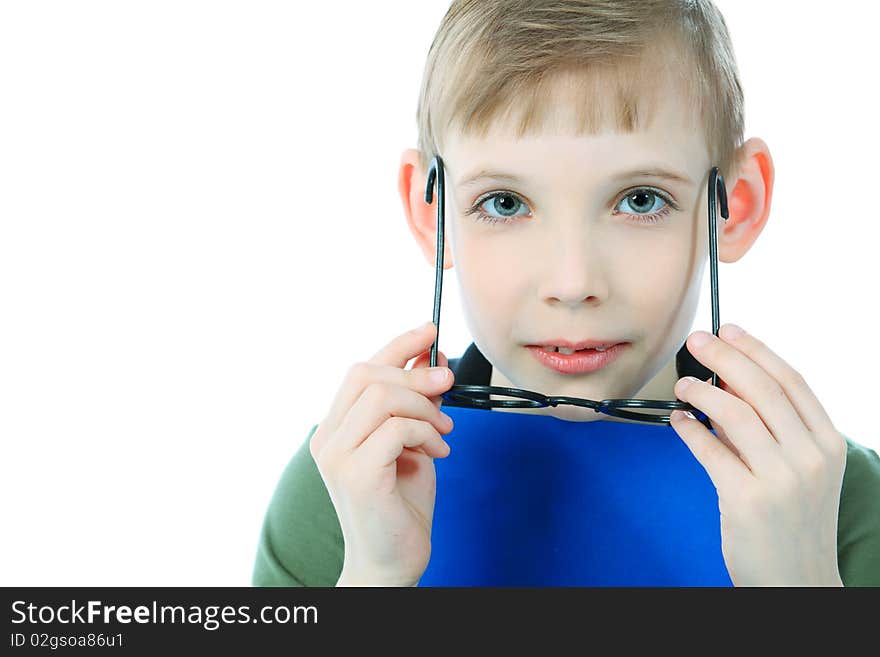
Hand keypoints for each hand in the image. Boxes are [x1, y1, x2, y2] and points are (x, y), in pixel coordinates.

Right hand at [309, 321, 454, 586]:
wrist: (392, 561)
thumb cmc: (400, 504)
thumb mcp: (412, 442)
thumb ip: (414, 405)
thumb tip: (432, 360)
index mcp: (335, 428)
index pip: (360, 369)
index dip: (397, 345)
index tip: (431, 331)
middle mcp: (326, 438)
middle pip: (366, 374)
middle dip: (416, 374)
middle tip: (449, 387)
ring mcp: (336, 456)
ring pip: (382, 396)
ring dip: (425, 408)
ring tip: (444, 433)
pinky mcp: (355, 475)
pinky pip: (397, 428)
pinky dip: (426, 433)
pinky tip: (437, 454)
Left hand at [669, 323, 846, 586]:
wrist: (797, 579)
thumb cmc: (794, 519)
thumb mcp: (801, 470)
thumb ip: (773, 428)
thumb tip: (729, 384)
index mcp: (827, 443)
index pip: (791, 380)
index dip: (757, 349)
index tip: (730, 329)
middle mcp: (809, 457)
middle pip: (761, 388)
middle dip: (724, 356)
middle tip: (697, 340)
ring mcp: (781, 479)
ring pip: (734, 413)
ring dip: (701, 390)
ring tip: (683, 385)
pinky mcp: (747, 499)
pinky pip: (709, 449)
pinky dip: (689, 428)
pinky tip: (679, 420)